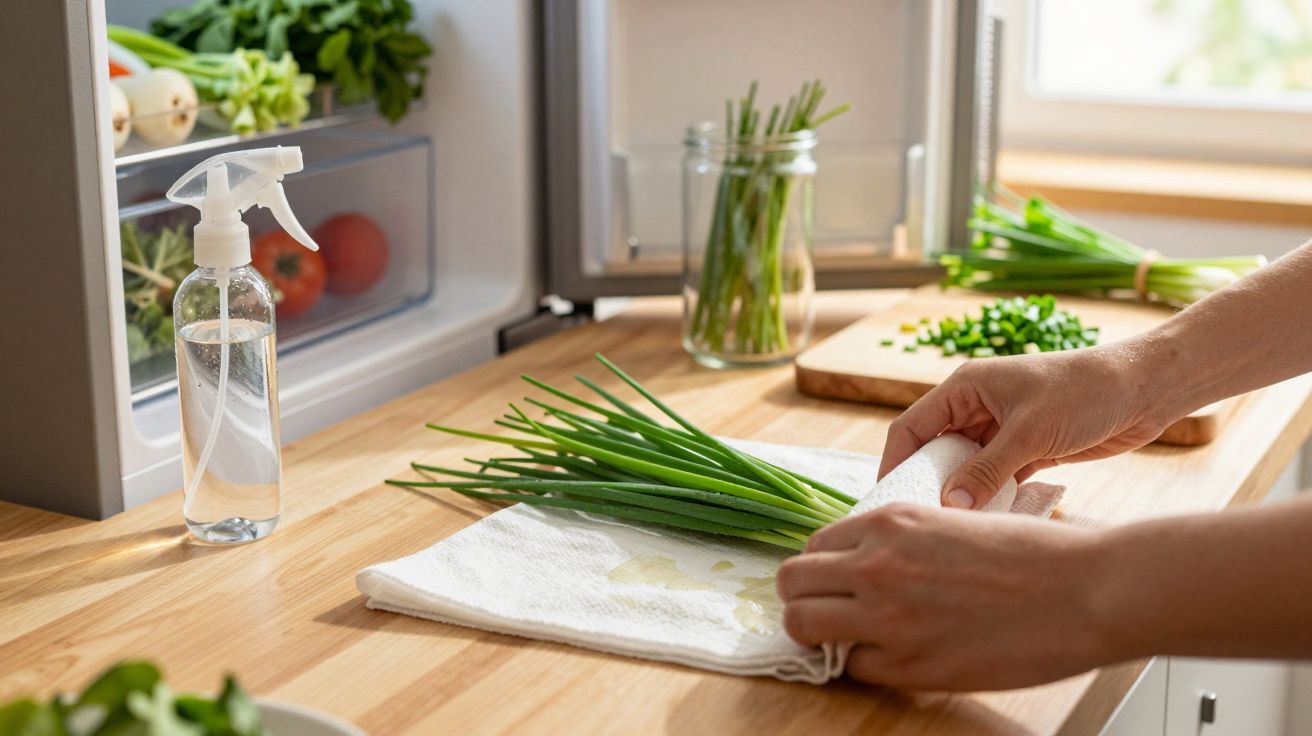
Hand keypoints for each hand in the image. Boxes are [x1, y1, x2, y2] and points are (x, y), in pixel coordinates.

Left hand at [777, 503, 1112, 689]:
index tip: (838, 582)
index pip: (816, 545)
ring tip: (849, 637)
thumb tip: (874, 560)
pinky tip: (895, 657)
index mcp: (889, 522)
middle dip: (805, 598)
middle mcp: (875, 564)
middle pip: (792, 582)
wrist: (1086, 589)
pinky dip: (866, 665)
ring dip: (819, 633)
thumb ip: (904, 540)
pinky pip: (853, 667)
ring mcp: (887, 616)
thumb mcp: (954, 521)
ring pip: (803, 626)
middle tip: (830, 612)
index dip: (824, 568)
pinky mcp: (909, 664)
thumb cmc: (1035, 553)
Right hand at [879, 344, 1176, 509]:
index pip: (910, 428)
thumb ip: (986, 471)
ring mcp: (1001, 432)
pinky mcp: (1027, 452)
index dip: (894, 464)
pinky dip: (989, 500)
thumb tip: (948, 506)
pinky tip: (986, 525)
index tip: (888, 501)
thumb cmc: (1084, 392)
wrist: (1145, 389)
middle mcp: (976, 409)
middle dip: (926, 486)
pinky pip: (994, 481)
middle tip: (918, 524)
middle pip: (934, 452)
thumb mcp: (1029, 432)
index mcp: (964, 389)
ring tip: (950, 532)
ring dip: (960, 497)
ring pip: (964, 470)